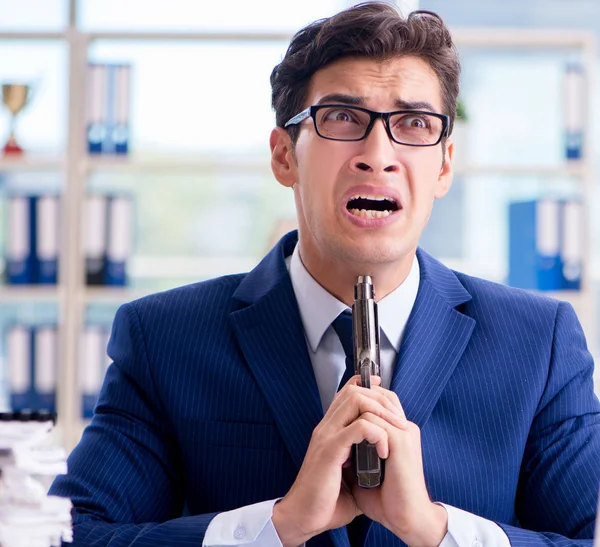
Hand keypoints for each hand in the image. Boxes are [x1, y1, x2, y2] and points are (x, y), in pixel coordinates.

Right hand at [272, 376, 406, 546]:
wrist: (304, 518)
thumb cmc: (326, 500)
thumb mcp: (349, 474)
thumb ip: (362, 460)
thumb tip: (383, 462)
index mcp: (329, 430)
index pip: (347, 393)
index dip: (368, 387)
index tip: (387, 397)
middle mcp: (326, 427)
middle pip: (354, 391)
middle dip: (382, 399)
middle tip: (399, 419)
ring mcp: (326, 436)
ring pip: (356, 400)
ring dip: (382, 411)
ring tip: (395, 429)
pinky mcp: (330, 450)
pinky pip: (359, 427)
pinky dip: (377, 433)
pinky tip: (384, 449)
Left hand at [349, 387, 447, 546]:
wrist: (406, 520)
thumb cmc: (388, 502)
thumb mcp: (367, 472)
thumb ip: (357, 454)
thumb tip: (339, 447)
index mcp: (399, 434)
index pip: (383, 402)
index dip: (363, 398)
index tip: (344, 408)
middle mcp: (404, 429)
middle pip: (382, 396)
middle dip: (357, 399)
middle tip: (339, 414)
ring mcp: (404, 433)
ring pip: (375, 405)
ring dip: (355, 415)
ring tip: (343, 431)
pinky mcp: (401, 441)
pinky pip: (374, 421)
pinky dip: (359, 429)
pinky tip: (350, 445)